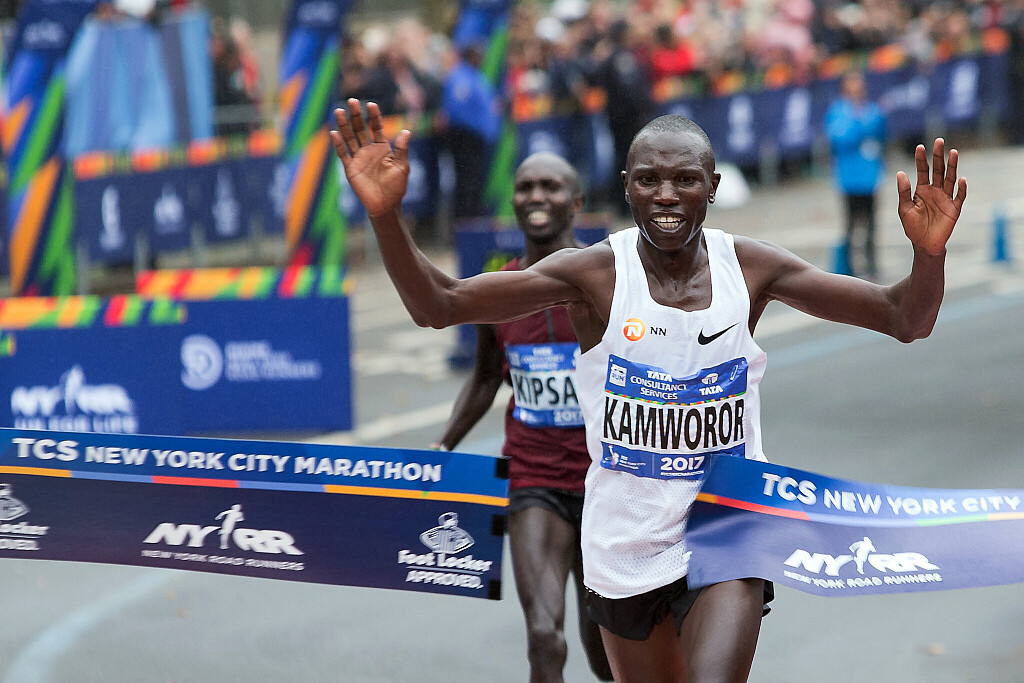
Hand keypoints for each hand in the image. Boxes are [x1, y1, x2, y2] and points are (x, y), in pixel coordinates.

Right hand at [330, 99, 411, 216]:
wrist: (385, 205)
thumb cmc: (396, 187)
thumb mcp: (402, 167)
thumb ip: (402, 150)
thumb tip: (406, 131)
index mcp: (382, 148)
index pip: (376, 128)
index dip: (374, 116)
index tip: (371, 105)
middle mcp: (369, 150)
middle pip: (360, 129)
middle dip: (356, 115)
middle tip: (352, 101)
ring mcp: (359, 158)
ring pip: (349, 138)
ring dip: (344, 125)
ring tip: (338, 111)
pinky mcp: (350, 168)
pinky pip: (343, 154)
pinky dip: (338, 144)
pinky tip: (334, 133)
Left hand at [897, 138, 966, 255]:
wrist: (924, 244)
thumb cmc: (912, 227)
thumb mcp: (904, 209)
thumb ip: (904, 192)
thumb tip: (900, 173)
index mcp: (922, 190)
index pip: (923, 171)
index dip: (921, 159)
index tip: (919, 147)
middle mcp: (935, 191)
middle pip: (938, 170)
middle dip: (938, 156)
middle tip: (939, 141)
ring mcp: (946, 198)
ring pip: (950, 179)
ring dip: (952, 166)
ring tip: (953, 152)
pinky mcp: (954, 208)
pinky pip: (960, 196)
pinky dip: (962, 188)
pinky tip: (962, 179)